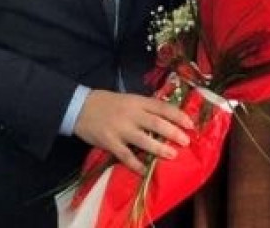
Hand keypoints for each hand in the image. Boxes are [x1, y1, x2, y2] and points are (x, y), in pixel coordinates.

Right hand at [73, 90, 194, 173]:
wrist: (79, 107)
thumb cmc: (107, 103)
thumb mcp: (128, 99)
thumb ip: (145, 107)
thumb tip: (167, 117)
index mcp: (137, 101)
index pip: (161, 107)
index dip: (177, 115)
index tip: (190, 123)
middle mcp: (130, 114)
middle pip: (155, 123)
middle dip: (173, 132)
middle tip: (186, 141)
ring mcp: (120, 129)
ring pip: (143, 139)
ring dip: (159, 148)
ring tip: (172, 155)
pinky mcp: (109, 142)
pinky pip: (125, 155)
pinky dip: (136, 164)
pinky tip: (145, 171)